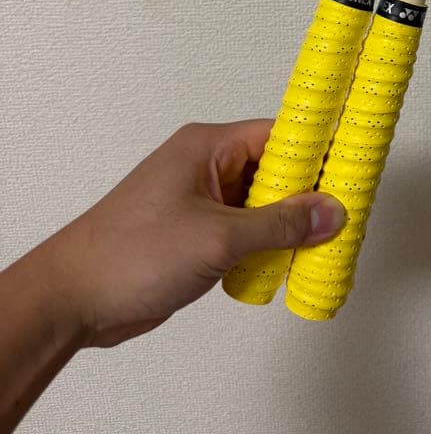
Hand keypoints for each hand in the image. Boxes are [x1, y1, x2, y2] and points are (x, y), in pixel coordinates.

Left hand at [38, 120, 344, 346]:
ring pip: (262, 204)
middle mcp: (206, 167)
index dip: (318, 148)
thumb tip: (330, 212)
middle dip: (308, 194)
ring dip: (288, 225)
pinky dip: (267, 246)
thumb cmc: (131, 253)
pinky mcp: (196, 234)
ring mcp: (200, 201)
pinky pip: (245, 231)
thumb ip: (279, 224)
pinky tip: (289, 265)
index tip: (353, 164)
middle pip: (275, 169)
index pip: (278, 134)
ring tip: (325, 243)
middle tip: (345, 215)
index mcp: (208, 147)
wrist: (74, 299)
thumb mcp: (218, 237)